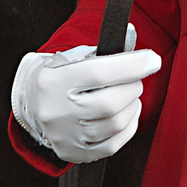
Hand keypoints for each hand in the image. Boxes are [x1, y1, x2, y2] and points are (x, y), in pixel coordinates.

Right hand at [12, 26, 161, 163]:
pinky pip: (114, 144)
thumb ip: (103, 49)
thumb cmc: (60, 76)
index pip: (99, 73)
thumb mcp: (73, 57)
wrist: (32, 106)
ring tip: (127, 95)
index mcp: (54, 81)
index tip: (153, 59)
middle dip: (133, 87)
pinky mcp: (76, 153)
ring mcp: (66, 136)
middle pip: (110, 103)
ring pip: (116, 123)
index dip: (131, 65)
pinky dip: (128, 126)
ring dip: (132, 106)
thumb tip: (132, 34)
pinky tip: (125, 114)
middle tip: (134, 79)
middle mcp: (58, 111)